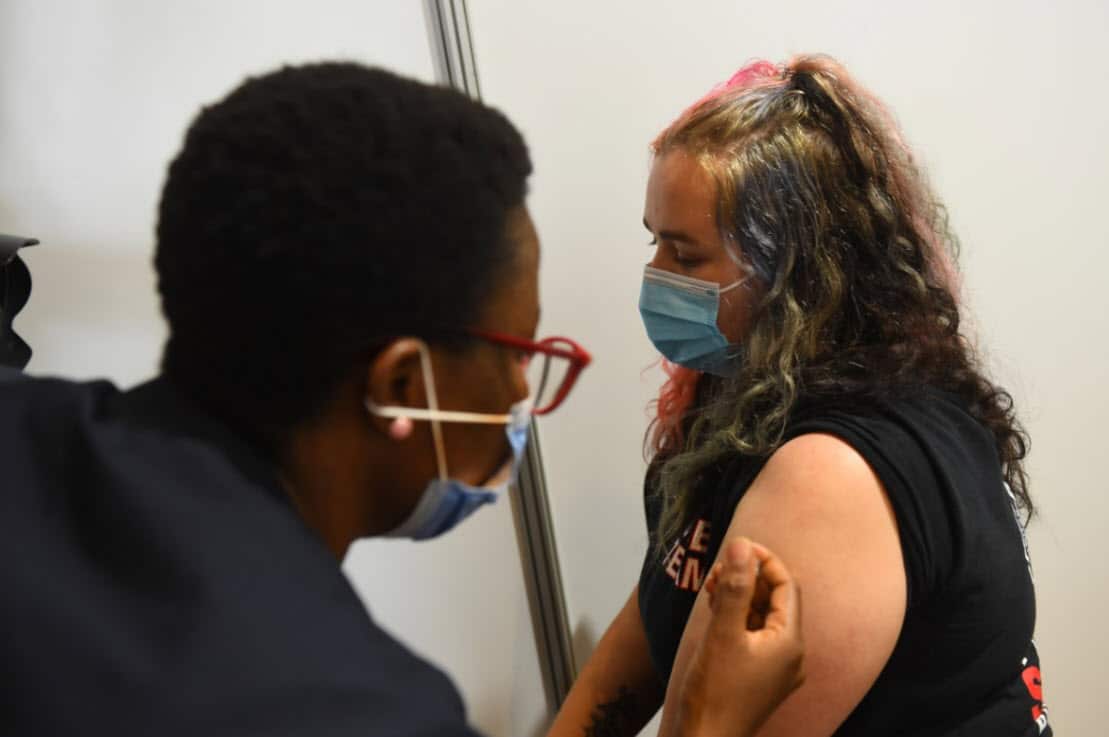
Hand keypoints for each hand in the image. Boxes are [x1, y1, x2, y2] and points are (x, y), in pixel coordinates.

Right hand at [675, 537, 804, 736]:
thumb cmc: (715, 694)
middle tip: (718, 570)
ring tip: (713, 586)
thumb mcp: (723, 633)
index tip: (737, 547)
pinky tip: (716, 610)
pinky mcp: (759, 677)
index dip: (764, 560)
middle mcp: (790, 655)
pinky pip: (753, 635)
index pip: (786, 585)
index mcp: (790, 642)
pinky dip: (737, 617)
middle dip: (748, 578)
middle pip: (775, 599)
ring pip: (762, 617)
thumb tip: (743, 545)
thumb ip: (736, 587)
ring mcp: (775, 668)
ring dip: (740, 596)